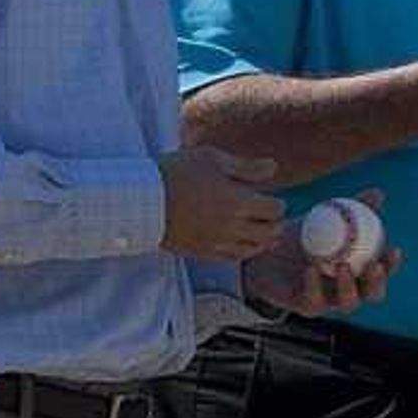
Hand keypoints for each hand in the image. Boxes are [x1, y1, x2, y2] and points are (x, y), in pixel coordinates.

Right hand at [160, 146, 281, 260]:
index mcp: (237, 201)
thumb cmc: (175, 173)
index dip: (278, 203)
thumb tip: (274, 168)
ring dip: (263, 239)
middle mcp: (232, 226)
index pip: (275, 210)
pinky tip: (242, 242)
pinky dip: (244, 251)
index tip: (271, 198)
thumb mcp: (211, 159)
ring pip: (255, 249)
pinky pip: (234, 258)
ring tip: (261, 230)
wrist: (140, 199)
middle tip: (270, 216)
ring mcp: (218, 242)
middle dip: (275, 223)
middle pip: (270, 232)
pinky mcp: (203, 252)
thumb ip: (247, 167)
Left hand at [242, 192, 399, 313]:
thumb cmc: (303, 235)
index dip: (391, 264)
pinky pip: (314, 302)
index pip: (383, 271)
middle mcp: (349, 288)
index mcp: (359, 270)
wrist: (266, 250)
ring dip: (348, 287)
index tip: (394, 249)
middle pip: (373, 294)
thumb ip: (352, 209)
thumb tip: (378, 193)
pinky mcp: (306, 306)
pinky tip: (311, 269)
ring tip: (342, 266)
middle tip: (373, 265)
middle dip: (376, 282)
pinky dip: (314, 286)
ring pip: (348, 303)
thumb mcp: (326, 218)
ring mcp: (329, 301)